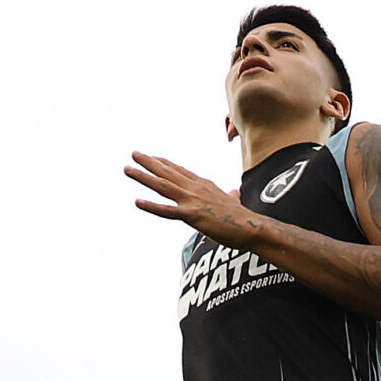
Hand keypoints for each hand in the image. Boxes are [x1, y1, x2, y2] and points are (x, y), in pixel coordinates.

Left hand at [126, 152, 260, 247]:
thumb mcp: (235, 201)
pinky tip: (138, 201)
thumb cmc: (244, 218)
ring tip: (128, 169)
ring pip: (163, 186)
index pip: (180, 171)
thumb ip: (231, 195)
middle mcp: (196, 189)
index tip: (152, 157)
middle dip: (149, 162)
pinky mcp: (192, 215)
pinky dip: (151, 206)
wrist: (252, 227)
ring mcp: (193, 201)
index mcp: (205, 185)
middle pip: (168, 172)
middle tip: (134, 153)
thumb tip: (235, 192)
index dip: (165, 163)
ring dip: (143, 176)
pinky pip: (167, 211)